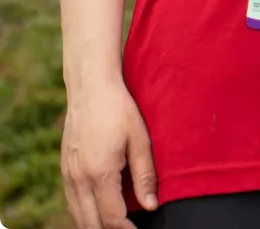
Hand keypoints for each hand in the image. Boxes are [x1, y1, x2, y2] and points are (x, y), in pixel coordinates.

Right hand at [61, 78, 156, 228]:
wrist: (90, 89)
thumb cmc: (119, 110)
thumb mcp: (140, 139)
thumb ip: (145, 175)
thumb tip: (151, 205)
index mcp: (100, 172)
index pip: (112, 216)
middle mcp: (79, 178)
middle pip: (91, 222)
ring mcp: (68, 174)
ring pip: (77, 215)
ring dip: (94, 224)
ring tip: (115, 226)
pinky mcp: (64, 169)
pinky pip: (71, 201)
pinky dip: (83, 212)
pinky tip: (97, 212)